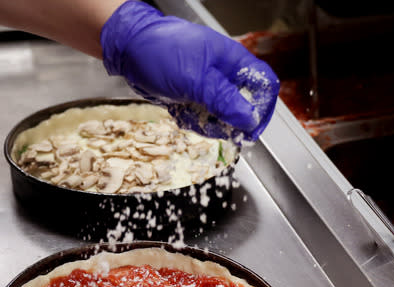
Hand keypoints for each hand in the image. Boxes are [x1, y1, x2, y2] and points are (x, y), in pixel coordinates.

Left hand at [101, 1, 279, 142]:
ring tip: (189, 114)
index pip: (264, 85)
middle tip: (211, 124)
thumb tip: (249, 119)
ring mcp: (207, 87)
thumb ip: (224, 100)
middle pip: (242, 107)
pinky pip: (201, 117)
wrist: (128, 50)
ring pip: (221, 116)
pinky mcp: (191, 97)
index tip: (251, 129)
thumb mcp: (196, 80)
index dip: (262, 108)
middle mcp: (223, 75)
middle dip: (228, 121)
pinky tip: (180, 113)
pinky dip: (192, 120)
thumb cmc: (162, 54)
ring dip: (207, 123)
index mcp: (232, 62)